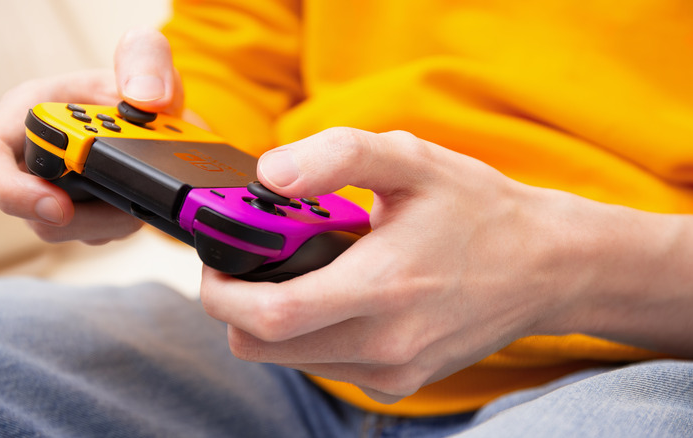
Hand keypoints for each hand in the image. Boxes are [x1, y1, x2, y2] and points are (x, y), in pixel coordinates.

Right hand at [0, 28, 181, 243]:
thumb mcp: (145, 56)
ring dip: (110, 222)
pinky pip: (93, 234)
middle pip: (27, 210)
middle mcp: (31, 155)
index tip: (60, 208)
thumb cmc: (134, 82)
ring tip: (142, 194)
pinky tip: (140, 200)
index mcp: (30, 110)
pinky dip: (122, 223)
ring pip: (65, 229)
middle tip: (127, 210)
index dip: (9, 190)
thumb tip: (146, 99)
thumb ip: (145, 59)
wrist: (161, 113)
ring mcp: (52, 188)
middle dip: (82, 218)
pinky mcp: (78, 211)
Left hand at [200, 128, 586, 402]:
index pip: (268, 317)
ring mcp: (393, 371)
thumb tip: (271, 175)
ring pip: (288, 359)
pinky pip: (324, 366)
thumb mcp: (410, 160)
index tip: (216, 261)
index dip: (222, 292)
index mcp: (382, 286)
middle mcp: (384, 344)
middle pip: (262, 347)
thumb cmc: (478, 210)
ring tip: (301, 272)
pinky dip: (309, 335)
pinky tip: (336, 296)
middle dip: (235, 307)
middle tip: (249, 263)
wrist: (547, 267)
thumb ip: (336, 156)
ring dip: (273, 320)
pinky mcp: (399, 383)